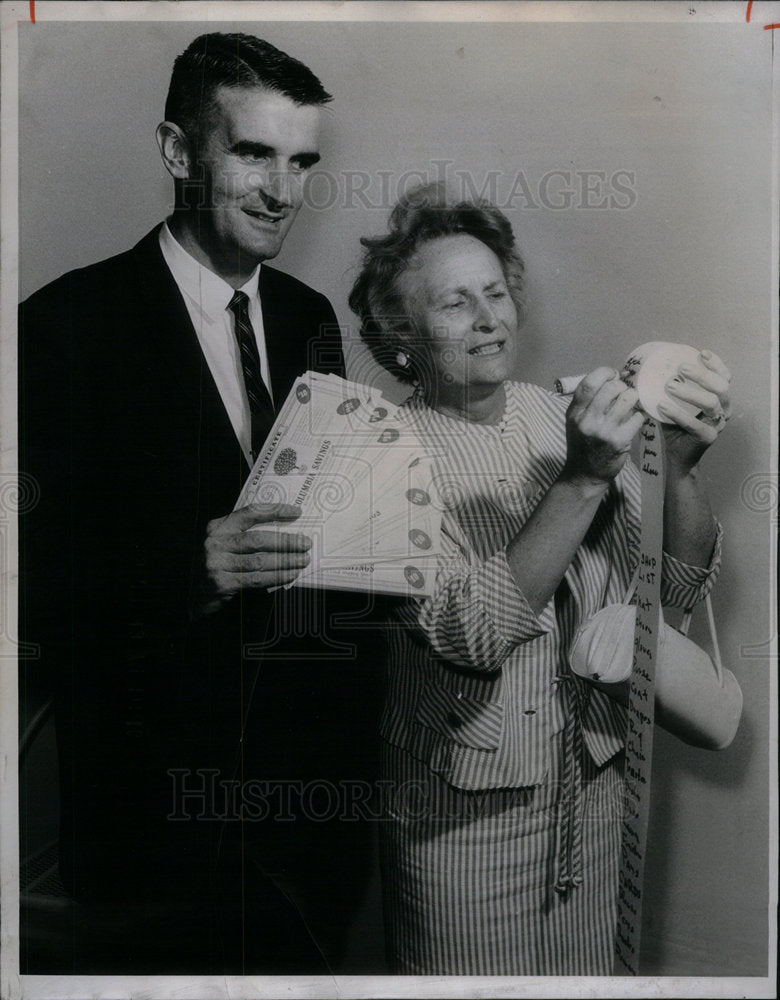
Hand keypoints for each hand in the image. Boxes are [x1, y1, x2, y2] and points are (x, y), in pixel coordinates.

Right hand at [199, 503, 311, 613]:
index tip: (296, 512)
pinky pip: (255, 579)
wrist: (195, 595)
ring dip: (285, 561)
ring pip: (259, 561)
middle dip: (285, 541)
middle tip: (305, 543)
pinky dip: (276, 577)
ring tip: (302, 560)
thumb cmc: (218, 566)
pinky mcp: (220, 583)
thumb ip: (247, 537)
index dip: (275, 511)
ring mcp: (215, 563)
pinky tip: (289, 575)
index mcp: (218, 527)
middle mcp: (215, 542)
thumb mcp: (227, 545)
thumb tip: (286, 535)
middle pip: (257, 539)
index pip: (250, 512)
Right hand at [563, 367, 644, 485]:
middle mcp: (587, 420)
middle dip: (623, 386)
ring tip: (630, 406)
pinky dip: (638, 417)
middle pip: (612, 388)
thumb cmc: (583, 443)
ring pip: (627, 399)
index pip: (590, 382)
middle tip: (624, 393)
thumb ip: (589, 400)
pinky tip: (632, 422)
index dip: (606, 373)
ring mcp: (603, 431)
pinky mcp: (619, 441)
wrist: (584, 474)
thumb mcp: (576, 421)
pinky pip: (637, 417)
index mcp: (574, 412)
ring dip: (633, 400)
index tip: (613, 376)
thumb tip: (617, 377)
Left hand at [656, 349, 731, 471]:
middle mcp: (724, 409)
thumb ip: (671, 388)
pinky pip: (695, 424)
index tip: (701, 353)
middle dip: (702, 374)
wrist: (678, 455)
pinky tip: (662, 406)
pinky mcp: (708, 437)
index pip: (724, 377)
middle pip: (721, 387)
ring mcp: (718, 424)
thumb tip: (649, 368)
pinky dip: (677, 413)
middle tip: (681, 368)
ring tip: (669, 386)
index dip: (716, 364)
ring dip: (689, 392)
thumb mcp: (676, 403)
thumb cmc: (677, 425)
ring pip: (711, 402)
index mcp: (720, 399)